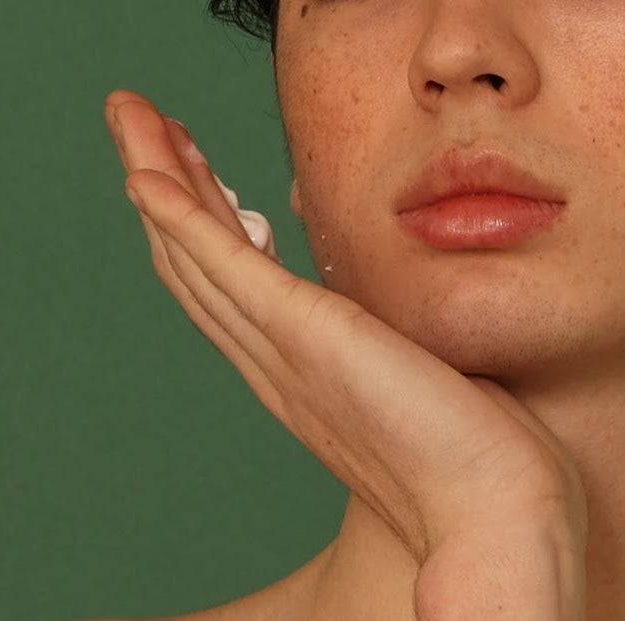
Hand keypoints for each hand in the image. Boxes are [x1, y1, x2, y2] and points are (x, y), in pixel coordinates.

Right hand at [103, 89, 585, 616]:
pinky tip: (149, 177)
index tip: (195, 166)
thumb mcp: (433, 366)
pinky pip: (224, 268)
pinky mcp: (305, 336)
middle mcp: (277, 363)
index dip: (206, 219)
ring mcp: (283, 351)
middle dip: (166, 184)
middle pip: (196, 262)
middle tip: (138, 122)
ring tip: (130, 117)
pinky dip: (181, 219)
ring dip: (157, 179)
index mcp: (304, 371)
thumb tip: (407, 291)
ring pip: (195, 254)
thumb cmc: (483, 449)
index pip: (235, 280)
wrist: (495, 507)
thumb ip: (404, 333)